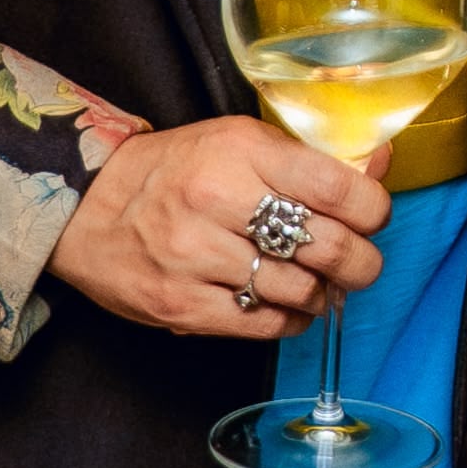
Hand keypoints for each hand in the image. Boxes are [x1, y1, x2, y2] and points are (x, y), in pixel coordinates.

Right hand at [44, 114, 387, 340]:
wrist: (86, 205)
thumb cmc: (175, 170)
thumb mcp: (240, 142)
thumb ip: (309, 158)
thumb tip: (380, 165)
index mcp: (240, 151)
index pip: (338, 188)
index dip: (373, 211)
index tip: (373, 217)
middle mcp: (217, 200)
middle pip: (327, 246)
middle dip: (361, 263)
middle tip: (360, 264)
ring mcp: (194, 256)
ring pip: (299, 290)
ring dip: (323, 293)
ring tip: (318, 282)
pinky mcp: (179, 304)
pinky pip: (263, 325)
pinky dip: (291, 320)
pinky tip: (289, 306)